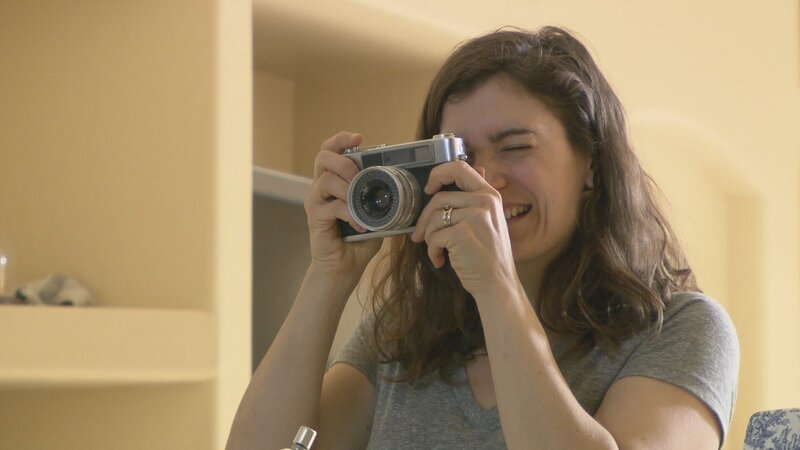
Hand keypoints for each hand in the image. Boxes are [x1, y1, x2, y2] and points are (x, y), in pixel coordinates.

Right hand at [304, 132, 381, 282]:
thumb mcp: (376, 213)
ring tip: (361, 203)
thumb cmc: (358, 240)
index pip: (330, 151)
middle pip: (322, 158)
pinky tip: (361, 225)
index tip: (358, 137)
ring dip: (348, 188)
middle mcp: (320, 188)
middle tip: (359, 174)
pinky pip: (332, 206)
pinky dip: (350, 213)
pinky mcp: (315, 218)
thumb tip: (407, 185)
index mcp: (334, 182)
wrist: (343, 268)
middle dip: (344, 161)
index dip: (341, 140)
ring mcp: (316, 203)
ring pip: (326, 180)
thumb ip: (382, 198)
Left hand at [410, 161, 517, 295]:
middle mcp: (484, 202)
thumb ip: (479, 196)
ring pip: (434, 218)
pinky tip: (441, 261)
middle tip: (419, 234)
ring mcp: (474, 217)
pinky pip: (434, 237)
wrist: (497, 283)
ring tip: (438, 251)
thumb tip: (479, 169)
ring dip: (429, 238)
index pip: (460, 168)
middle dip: (425, 217)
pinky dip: (433, 252)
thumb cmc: (490, 255)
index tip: (429, 188)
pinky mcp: (462, 234)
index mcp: (489, 195)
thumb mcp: (490, 219)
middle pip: (440, 197)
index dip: (439, 174)